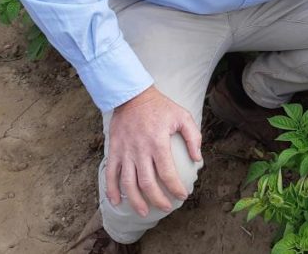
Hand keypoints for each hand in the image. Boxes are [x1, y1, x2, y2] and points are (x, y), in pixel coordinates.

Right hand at [105, 85, 201, 216]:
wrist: (132, 96)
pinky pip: (110, 174)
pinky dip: (112, 190)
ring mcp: (125, 152)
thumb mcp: (182, 116)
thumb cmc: (160, 107)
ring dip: (135, 201)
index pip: (167, 173)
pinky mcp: (114, 150)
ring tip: (143, 212)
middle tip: (166, 208)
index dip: (175, 188)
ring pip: (128, 183)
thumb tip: (197, 158)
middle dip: (157, 200)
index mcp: (158, 142)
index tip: (182, 196)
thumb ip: (193, 136)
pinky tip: (117, 202)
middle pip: (147, 183)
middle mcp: (140, 150)